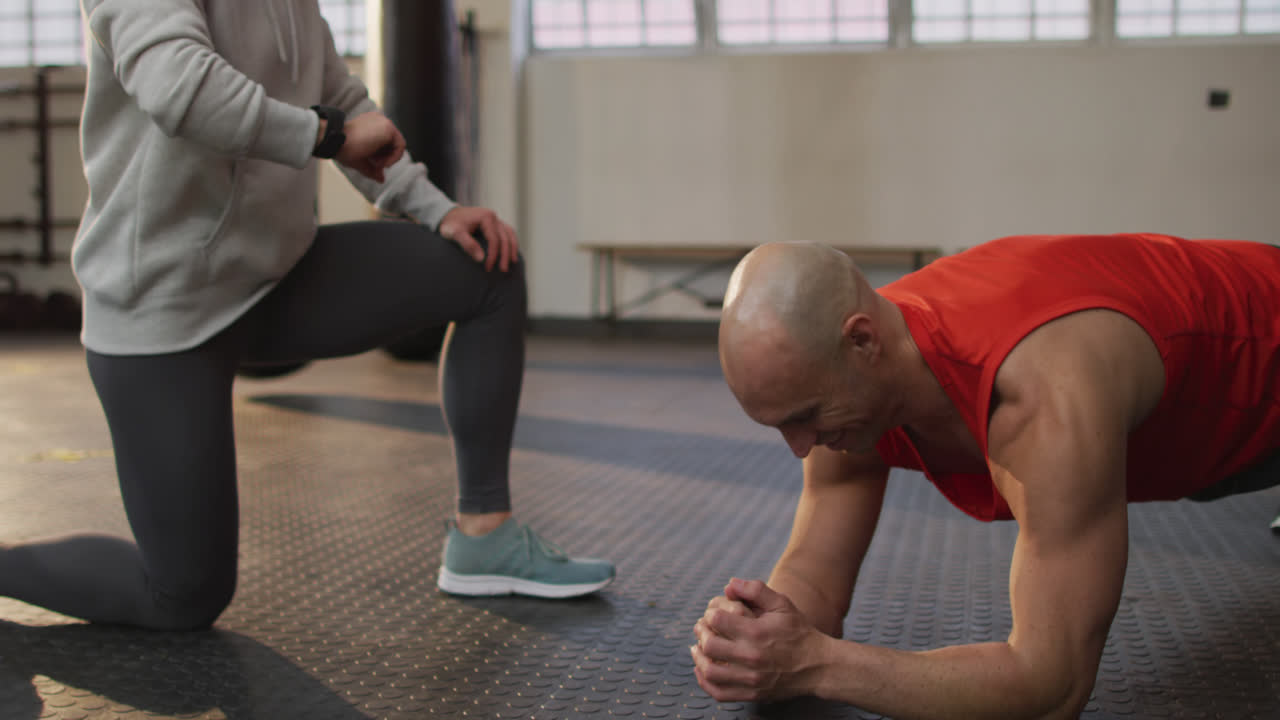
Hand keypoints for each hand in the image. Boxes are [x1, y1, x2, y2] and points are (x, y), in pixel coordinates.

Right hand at [334, 112, 405, 183]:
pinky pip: (401, 146)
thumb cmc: (342, 149)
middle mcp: (379, 120)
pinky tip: (382, 162)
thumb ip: (373, 169)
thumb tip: (382, 180)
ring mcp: (384, 122)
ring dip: (389, 159)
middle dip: (386, 158)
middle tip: (374, 164)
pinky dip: (394, 158)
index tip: (372, 163)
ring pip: (398, 145)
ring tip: (375, 162)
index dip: (382, 156)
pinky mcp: (388, 127)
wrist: (335, 141)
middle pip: (393, 144)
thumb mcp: (360, 160)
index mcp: (371, 124)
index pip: (386, 143)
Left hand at [437, 205, 519, 271]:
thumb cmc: (450, 224)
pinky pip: (508, 233)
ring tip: (512, 263)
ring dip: (512, 249)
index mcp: (486, 217)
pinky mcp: (495, 223)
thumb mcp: (454, 233)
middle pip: (504, 238)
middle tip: (503, 270)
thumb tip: (481, 259)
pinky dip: (511, 242)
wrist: (448, 214)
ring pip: (509, 235)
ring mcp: (495, 219)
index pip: (494, 239)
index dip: (493, 255)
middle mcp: (493, 217)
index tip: (488, 267)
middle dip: (505, 255)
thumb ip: (467, 244)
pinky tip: (511, 252)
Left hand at [691, 578, 828, 702]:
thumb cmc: (798, 632)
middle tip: (701, 628)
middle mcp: (752, 656)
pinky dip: (704, 681)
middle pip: (710, 645)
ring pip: (710, 670)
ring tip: (698, 648)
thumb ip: (755, 590)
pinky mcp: (752, 693)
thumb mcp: (782, 604)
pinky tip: (703, 669)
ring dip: (698, 658)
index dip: (710, 613)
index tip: (713, 613)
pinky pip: (719, 692)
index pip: (718, 620)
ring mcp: (751, 678)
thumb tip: (729, 585)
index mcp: (757, 632)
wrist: (818, 666)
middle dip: (701, 633)